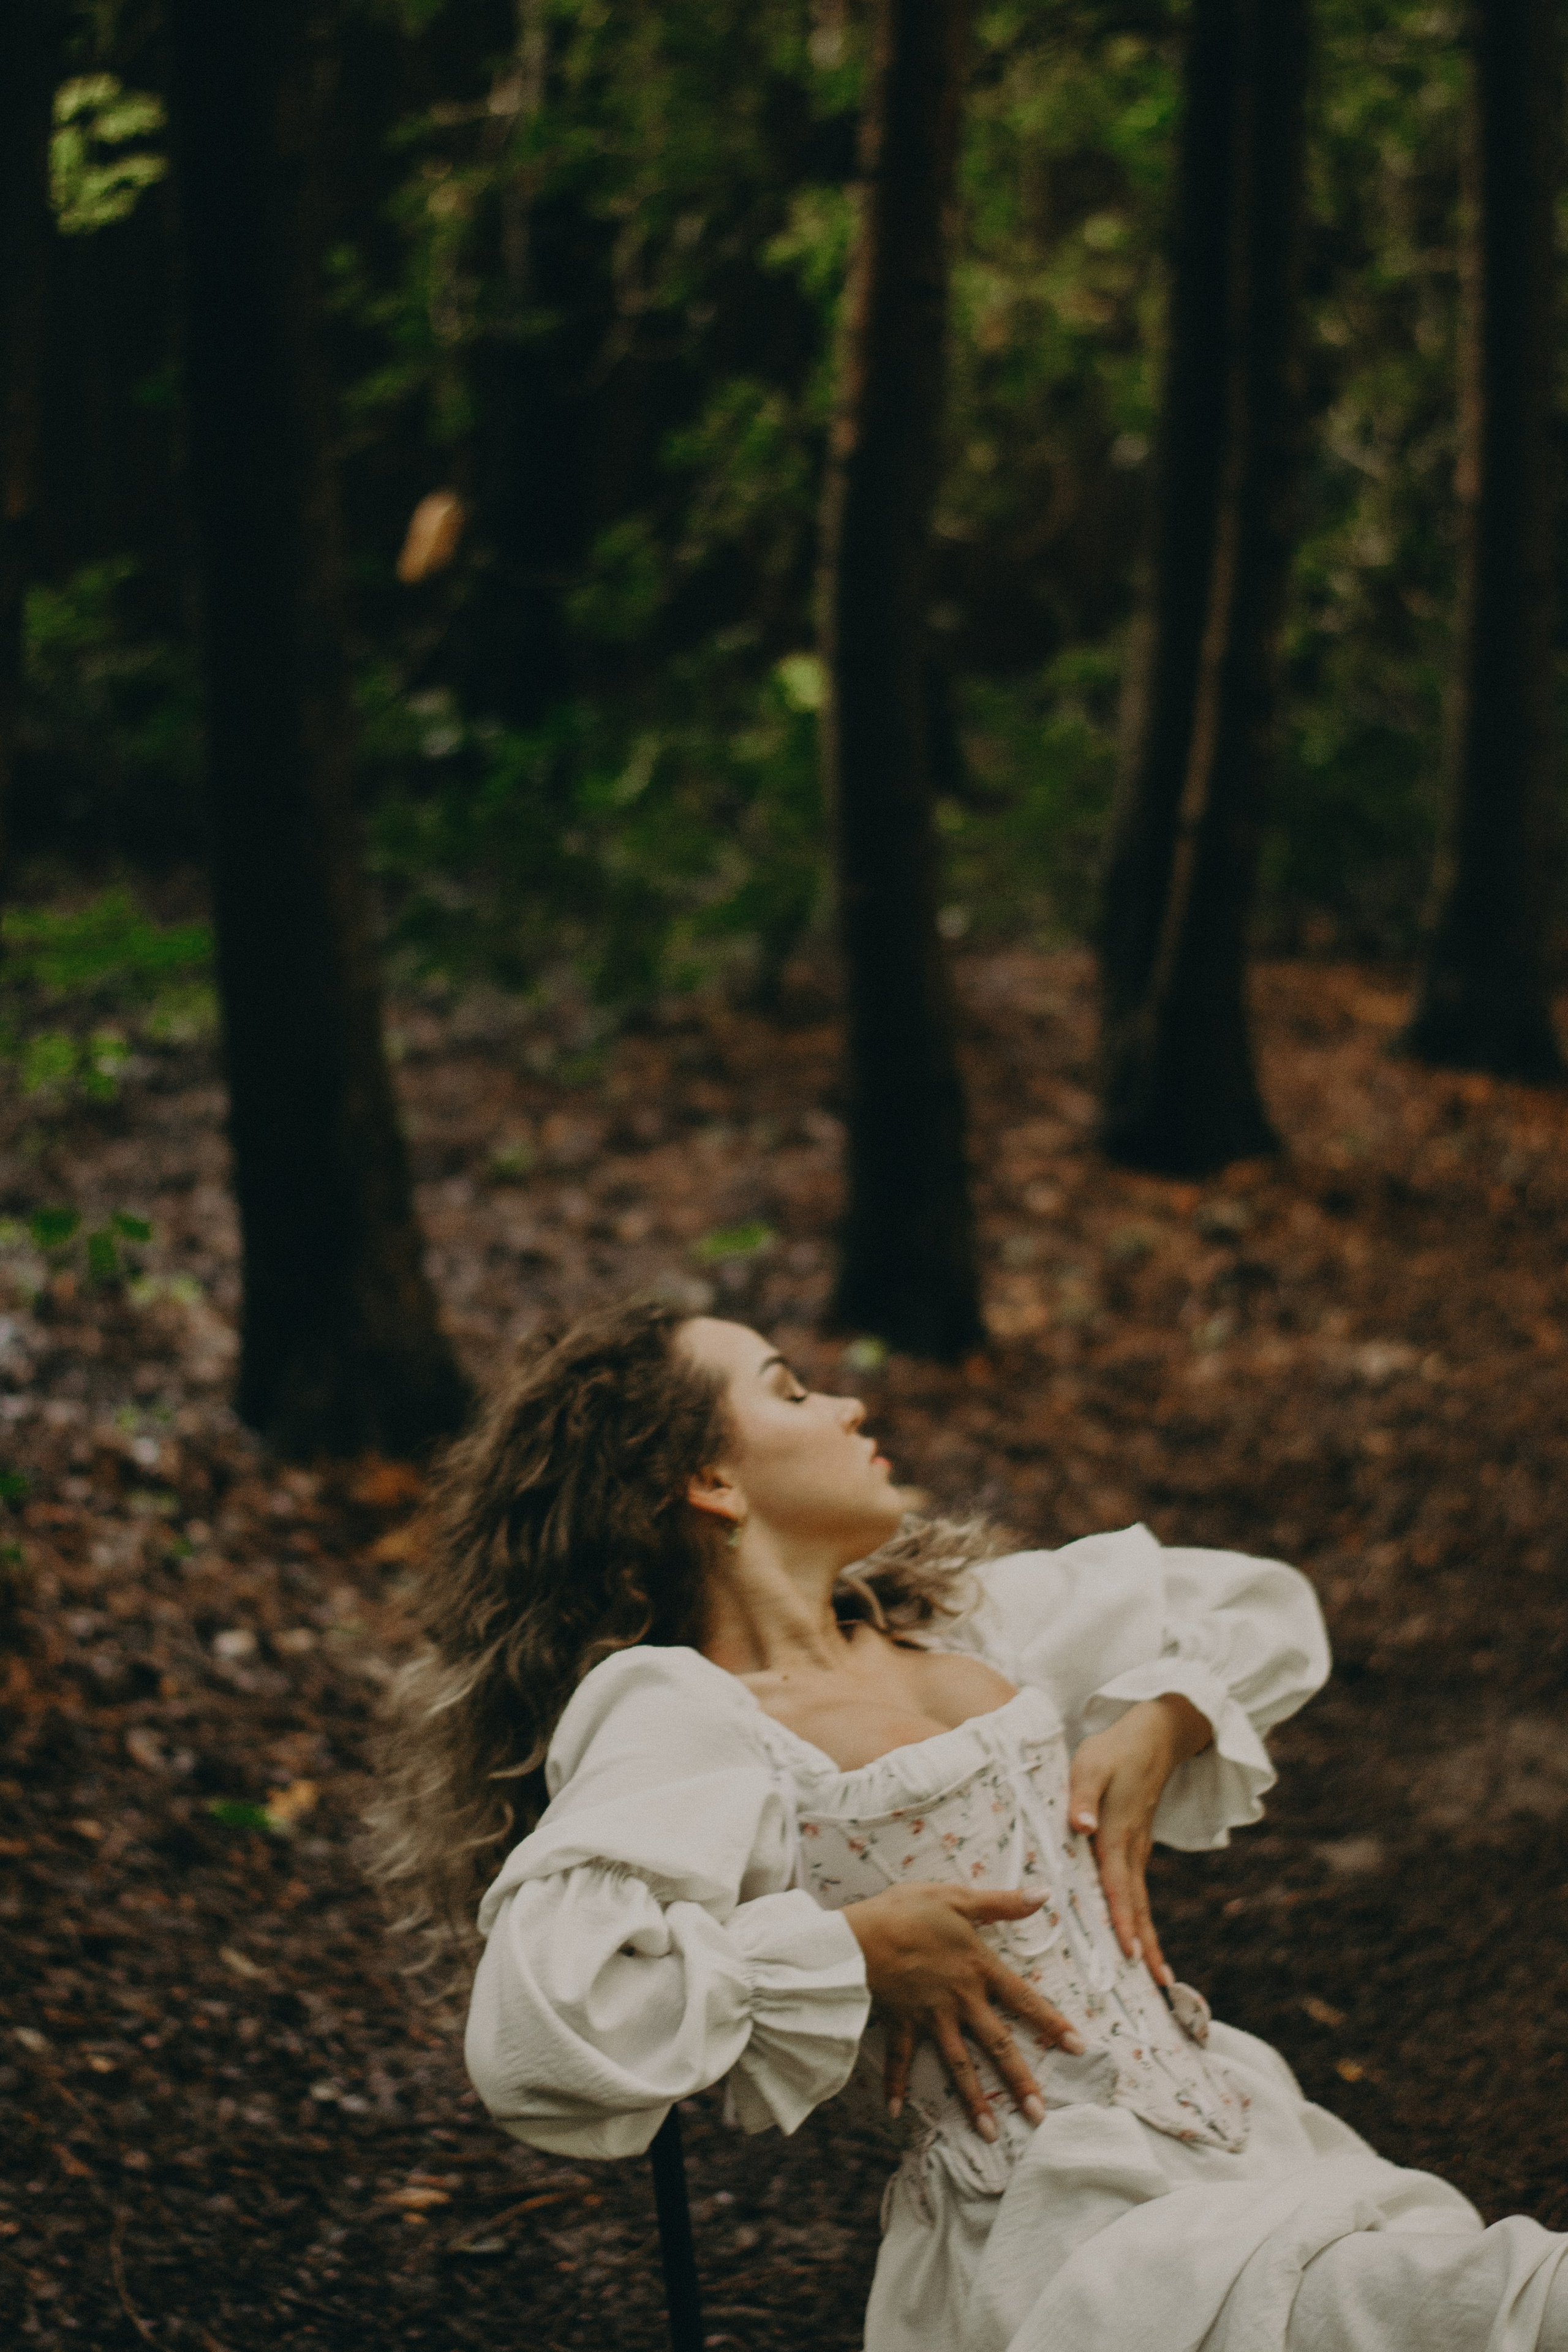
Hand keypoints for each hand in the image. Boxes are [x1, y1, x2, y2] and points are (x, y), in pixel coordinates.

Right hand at [841, 1882, 1083, 2139]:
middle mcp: (960, 2000)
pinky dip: (897, 2084)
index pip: (1024, 1999)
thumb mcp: (958, 1898)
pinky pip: (901, 2058)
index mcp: (978, 1969)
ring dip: (974, 2099)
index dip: (1052, 2022)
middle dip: (1019, 2081)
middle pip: (996, 2045)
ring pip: (958, 2064)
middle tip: (1039, 2115)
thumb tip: (1044, 1894)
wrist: (861, 1937)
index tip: (1078, 2048)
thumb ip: (1002, 1902)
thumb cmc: (909, 1912)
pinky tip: (897, 2112)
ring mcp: (930, 2017)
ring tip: (991, 2133)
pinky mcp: (901, 2022)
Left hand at [1066, 1693, 1211, 1986]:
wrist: (1152, 1737)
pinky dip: (1141, 1919)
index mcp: (1117, 1833)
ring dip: (1148, 1938)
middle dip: (1146, 1945)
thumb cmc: (1113, 1751)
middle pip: (1138, 1905)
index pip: (1117, 1883)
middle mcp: (1132, 1849)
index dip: (1122, 1918)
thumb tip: (1081, 1828)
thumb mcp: (1090, 1765)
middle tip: (1157, 1985)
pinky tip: (1140, 1940)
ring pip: (1141, 1902)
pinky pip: (1138, 1891)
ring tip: (1158, 1978)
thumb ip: (1082, 1798)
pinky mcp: (1137, 1848)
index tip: (1129, 1952)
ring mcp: (1138, 1851)